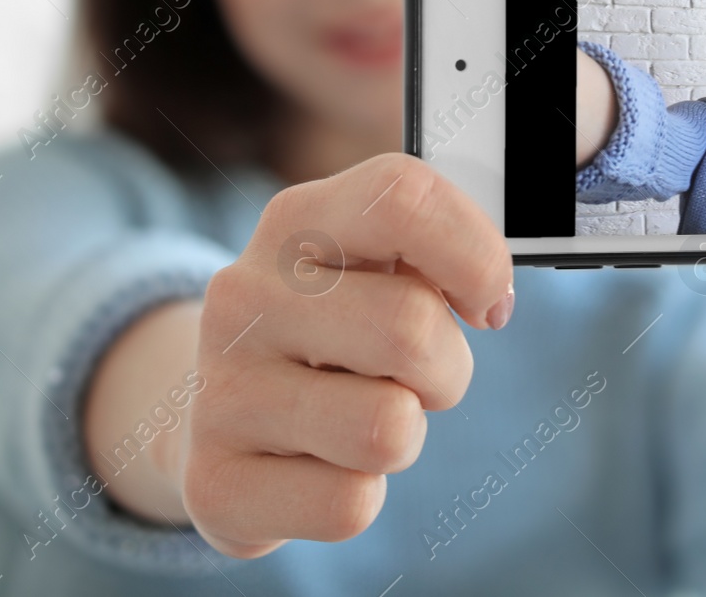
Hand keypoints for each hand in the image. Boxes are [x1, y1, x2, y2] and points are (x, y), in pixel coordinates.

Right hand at [179, 152, 514, 557]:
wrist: (216, 414)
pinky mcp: (215, 482)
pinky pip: (349, 506)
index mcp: (297, 222)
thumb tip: (491, 296)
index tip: (484, 303)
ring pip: (388, 428)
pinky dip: (358, 496)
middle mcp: (245, 295)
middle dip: (446, 369)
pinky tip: (318, 468)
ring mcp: (220, 389)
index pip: (404, 198)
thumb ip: (438, 252)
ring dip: (405, 437)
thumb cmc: (333, 330)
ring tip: (361, 418)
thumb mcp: (373, 266)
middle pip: (412, 328)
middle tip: (415, 377)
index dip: (475, 255)